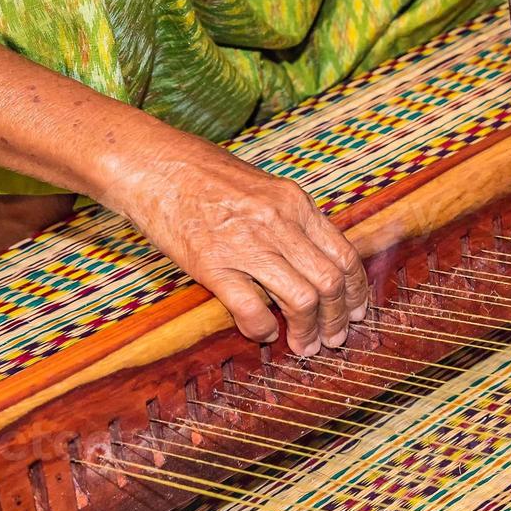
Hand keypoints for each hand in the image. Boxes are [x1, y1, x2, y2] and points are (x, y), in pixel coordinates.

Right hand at [114, 129, 369, 355]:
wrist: (153, 164)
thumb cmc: (204, 174)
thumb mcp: (264, 186)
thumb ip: (291, 219)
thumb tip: (315, 257)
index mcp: (295, 203)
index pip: (343, 254)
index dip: (356, 290)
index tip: (357, 311)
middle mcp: (278, 222)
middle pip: (329, 282)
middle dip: (338, 319)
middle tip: (334, 339)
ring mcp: (246, 244)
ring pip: (301, 299)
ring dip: (309, 331)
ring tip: (305, 346)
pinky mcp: (211, 263)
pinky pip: (252, 308)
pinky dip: (263, 328)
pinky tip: (263, 333)